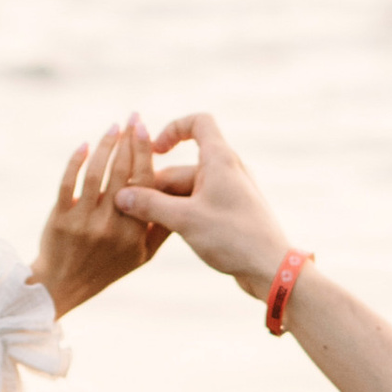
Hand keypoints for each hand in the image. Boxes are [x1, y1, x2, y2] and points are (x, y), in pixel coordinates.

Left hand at [34, 120, 163, 318]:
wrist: (63, 285)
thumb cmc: (108, 267)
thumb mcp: (142, 255)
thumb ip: (161, 227)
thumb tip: (181, 194)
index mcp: (134, 233)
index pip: (144, 185)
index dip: (144, 154)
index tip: (146, 131)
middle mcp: (110, 226)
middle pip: (121, 173)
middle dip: (128, 141)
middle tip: (133, 118)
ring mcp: (83, 221)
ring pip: (95, 174)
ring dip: (105, 145)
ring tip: (113, 127)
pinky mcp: (60, 218)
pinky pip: (68, 183)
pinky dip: (75, 161)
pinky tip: (85, 144)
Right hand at [117, 111, 293, 301]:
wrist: (270, 268)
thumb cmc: (233, 238)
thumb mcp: (185, 220)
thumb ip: (150, 205)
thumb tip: (120, 196)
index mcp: (220, 160)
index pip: (198, 123)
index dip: (173, 129)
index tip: (155, 150)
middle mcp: (227, 170)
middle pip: (183, 167)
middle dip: (157, 185)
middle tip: (131, 207)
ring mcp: (230, 192)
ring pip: (188, 189)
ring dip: (165, 202)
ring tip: (143, 223)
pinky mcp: (231, 213)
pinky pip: (199, 204)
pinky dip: (181, 213)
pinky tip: (163, 232)